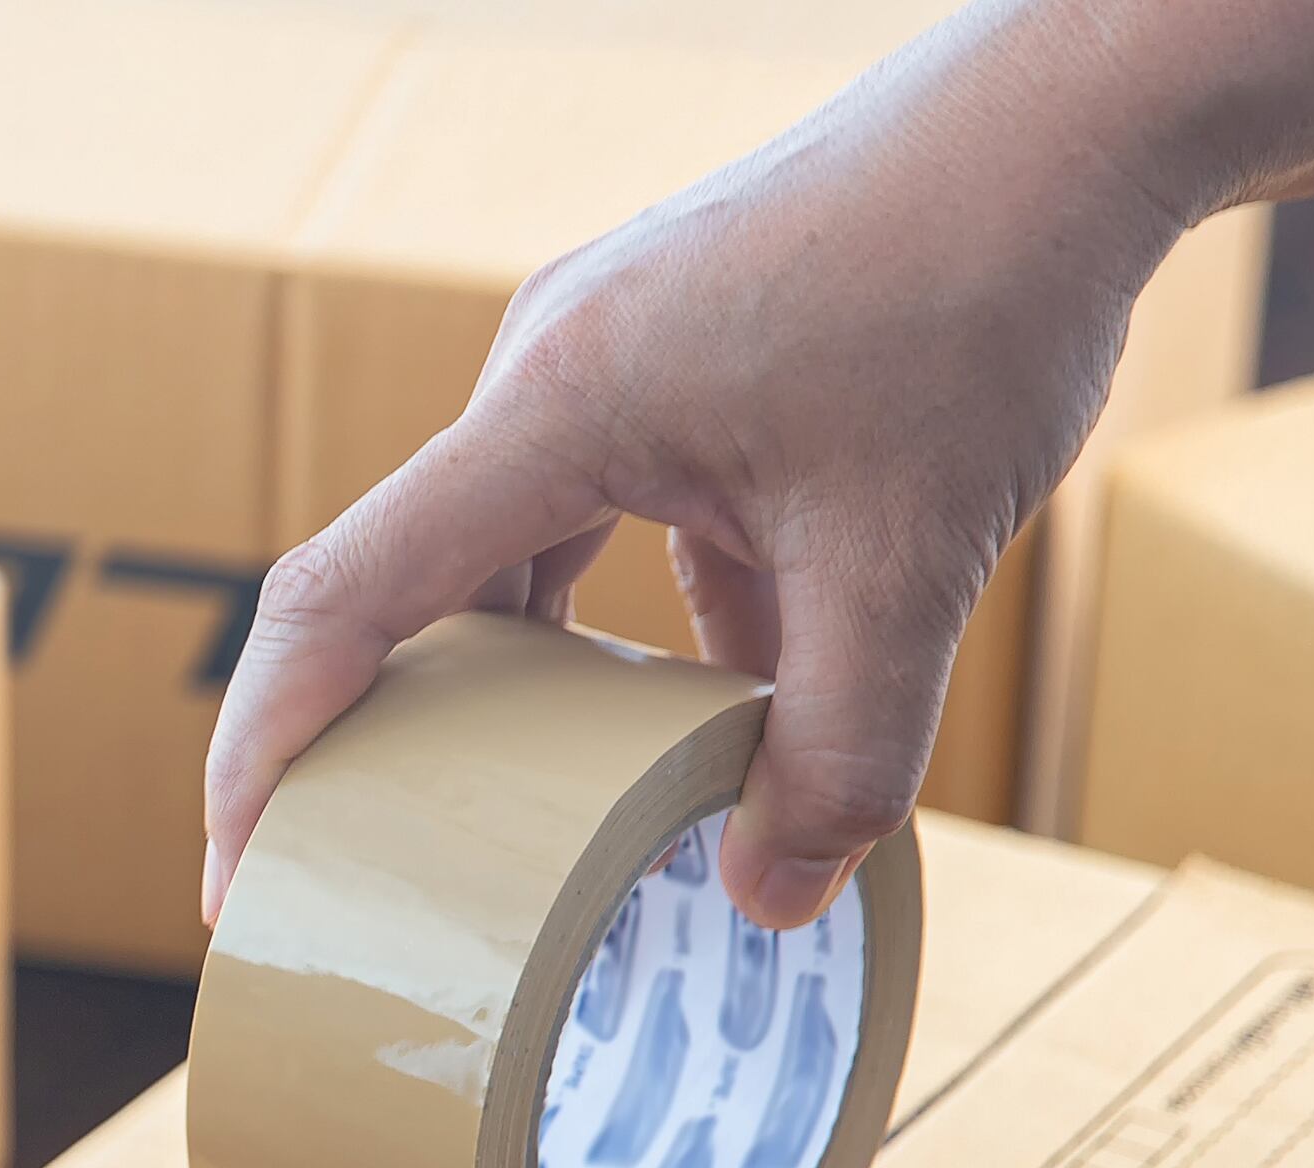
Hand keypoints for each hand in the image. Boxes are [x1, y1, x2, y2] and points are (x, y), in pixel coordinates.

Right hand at [203, 25, 1172, 931]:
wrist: (1072, 121)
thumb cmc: (979, 290)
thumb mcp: (913, 562)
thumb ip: (844, 750)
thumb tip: (775, 901)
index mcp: (553, 405)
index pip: (344, 597)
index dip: (268, 749)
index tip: (241, 876)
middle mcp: (547, 368)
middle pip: (414, 585)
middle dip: (391, 744)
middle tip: (379, 884)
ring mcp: (608, 352)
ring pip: (524, 559)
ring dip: (540, 693)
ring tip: (555, 827)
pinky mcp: (678, 357)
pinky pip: (616, 516)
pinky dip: (650, 626)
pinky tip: (732, 709)